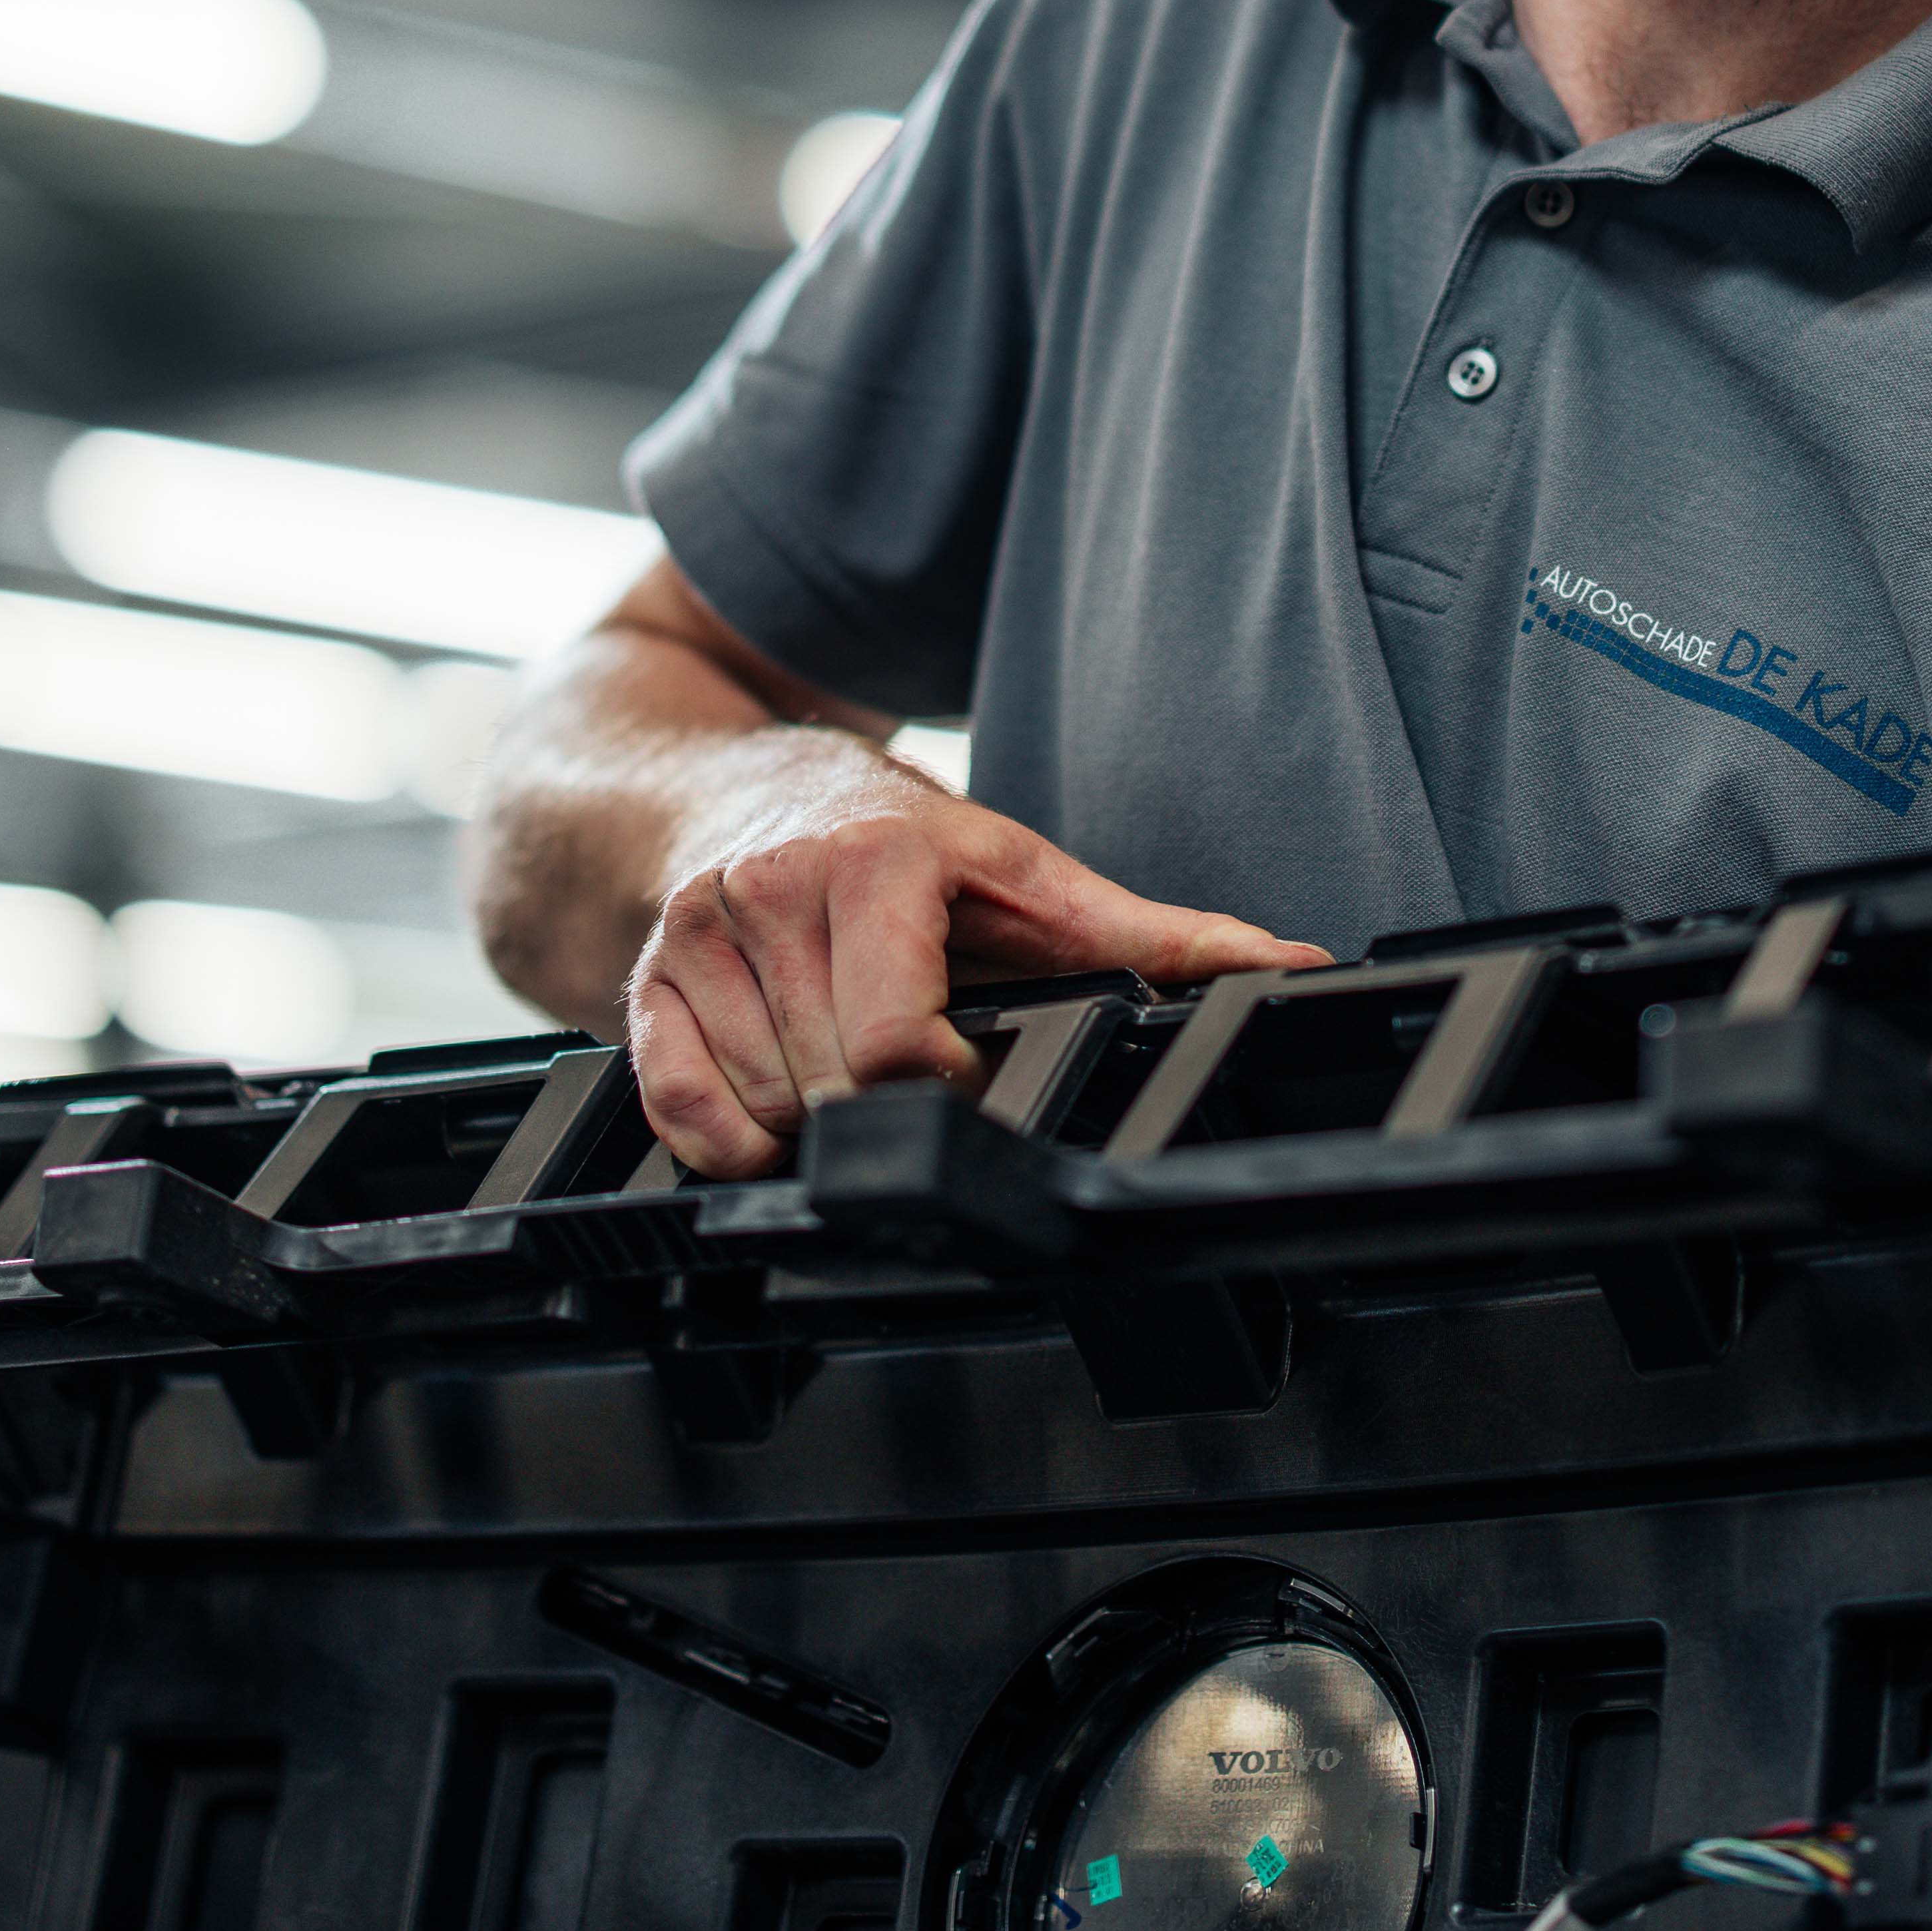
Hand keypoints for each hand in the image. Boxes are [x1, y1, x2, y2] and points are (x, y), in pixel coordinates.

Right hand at [626, 742, 1321, 1176]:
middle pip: (837, 1088)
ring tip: (848, 1070)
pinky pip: (676, 1115)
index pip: (901, 1041)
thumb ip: (1156, 934)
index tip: (974, 1074)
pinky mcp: (639, 986)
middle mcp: (774, 892)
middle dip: (889, 1106)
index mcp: (878, 862)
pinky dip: (728, 1142)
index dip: (950, 1087)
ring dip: (815, 1124)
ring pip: (765, 1110)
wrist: (714, 788)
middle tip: (916, 1075)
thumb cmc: (886, 837)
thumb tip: (1292, 967)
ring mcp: (696, 940)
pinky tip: (774, 1110)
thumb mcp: (1025, 872)